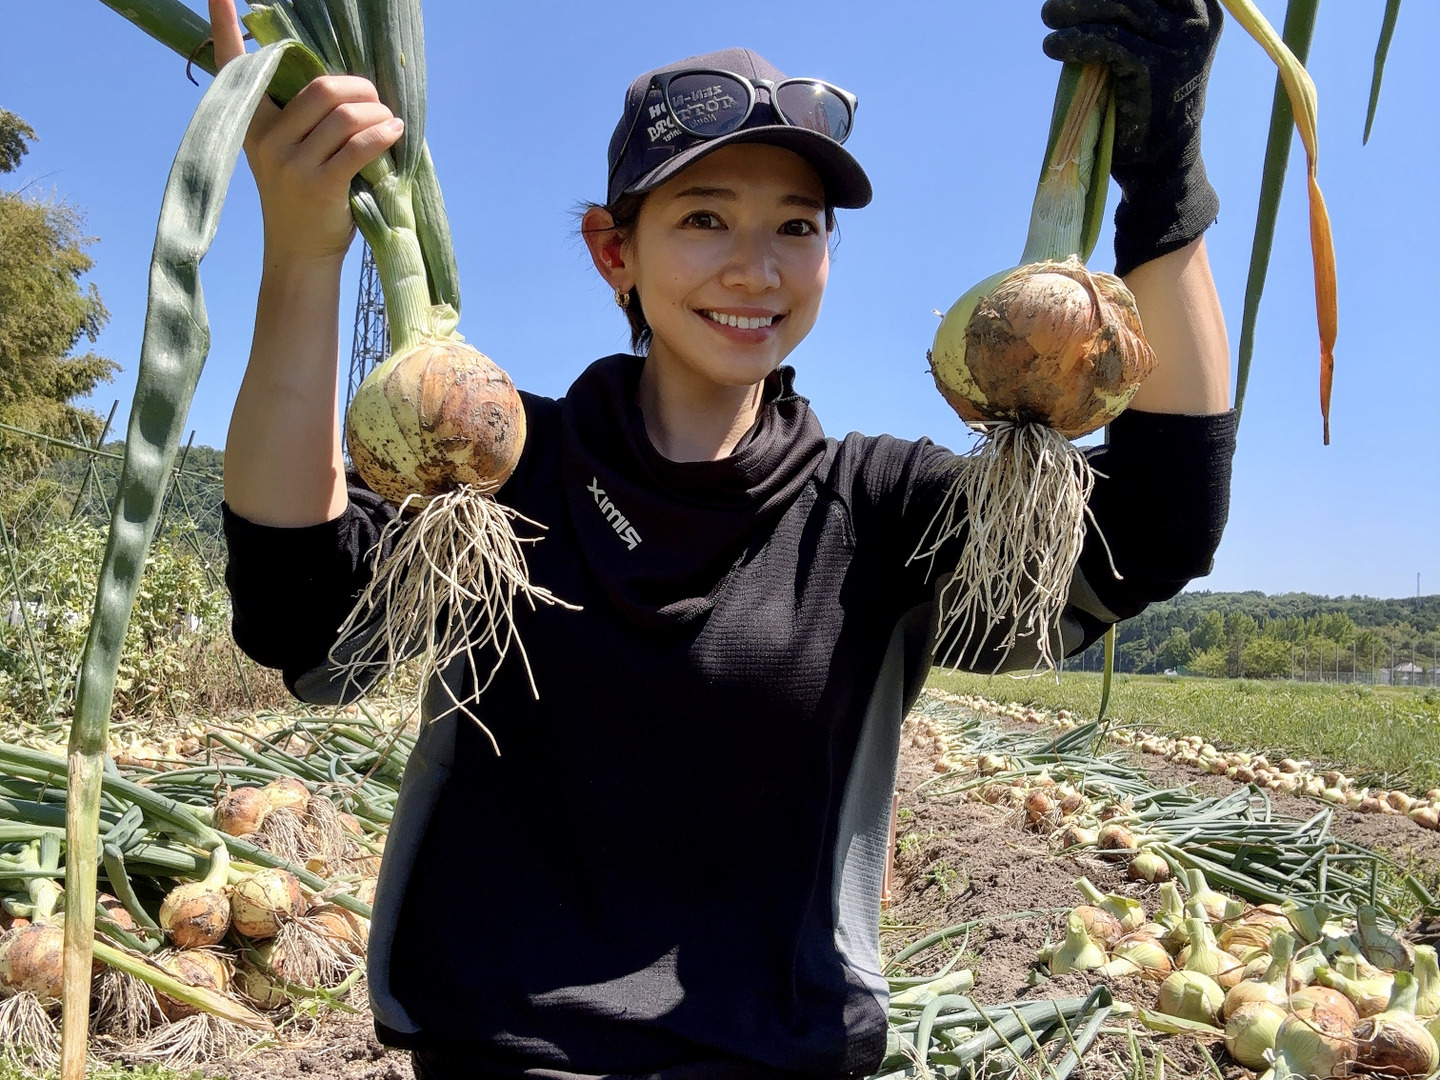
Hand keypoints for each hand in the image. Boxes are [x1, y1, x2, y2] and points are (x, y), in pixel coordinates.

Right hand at [208, 0, 402, 263]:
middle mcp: (266, 138)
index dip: (223, 25)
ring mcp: (290, 163)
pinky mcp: (319, 185)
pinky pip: (360, 146)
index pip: (231, 65)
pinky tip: (395, 133)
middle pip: (321, 88)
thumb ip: (302, 119)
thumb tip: (345, 86)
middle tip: (375, 100)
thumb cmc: (303, 199)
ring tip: (388, 121)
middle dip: (359, 88)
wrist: (300, 254)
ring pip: (346, 116)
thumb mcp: (289, 152)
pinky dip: (384, 135)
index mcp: (251, 122)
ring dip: (377, 114)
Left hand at [1041, 0, 1222, 275]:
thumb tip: (1085, 0)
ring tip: (1049, 17)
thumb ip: (1131, 19)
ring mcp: (1181, 45)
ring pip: (1121, 6)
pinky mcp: (1155, 70)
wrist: (1161, 162)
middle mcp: (1198, 23)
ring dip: (1076, 10)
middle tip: (1054, 4)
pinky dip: (1075, 41)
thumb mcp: (1150, 48)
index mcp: (1202, 11)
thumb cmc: (1147, 104)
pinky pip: (1108, 42)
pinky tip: (1053, 47)